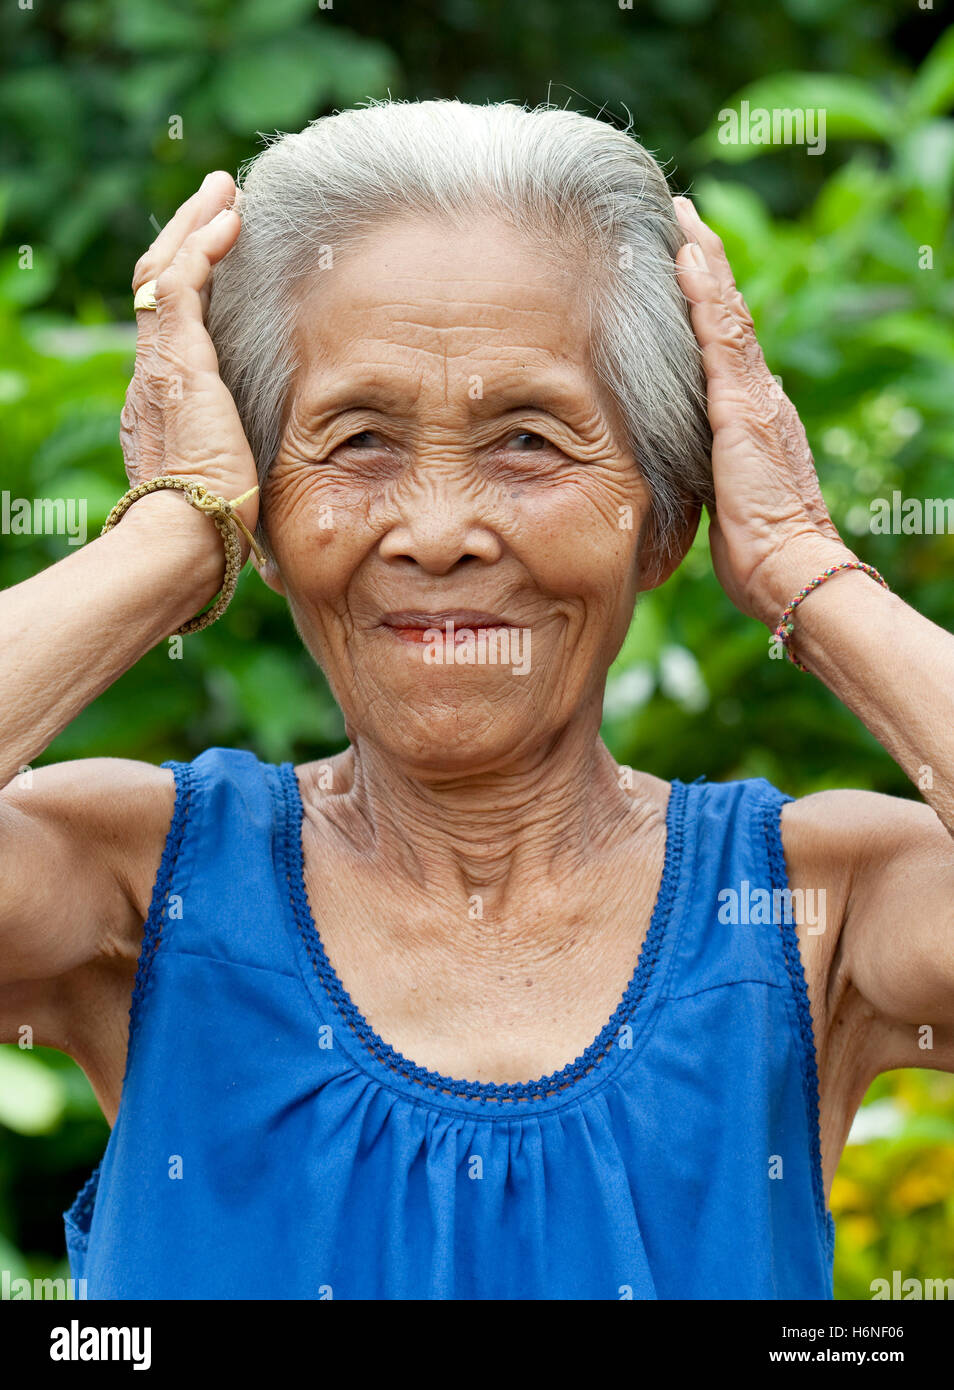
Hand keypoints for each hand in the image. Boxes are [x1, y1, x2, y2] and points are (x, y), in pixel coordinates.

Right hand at [120, 171, 258, 559]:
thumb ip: (246, 470)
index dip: (191, 285)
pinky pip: (178, 284)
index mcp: (163, 406)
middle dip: (187, 236)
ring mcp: (159, 366)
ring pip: (162, 273)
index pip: (170, 328)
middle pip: (157, 287)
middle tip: (219, 199)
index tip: (218, 257)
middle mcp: (151, 378)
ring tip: (224, 190)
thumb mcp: (235, 488)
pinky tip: (229, 221)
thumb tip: (275, 500)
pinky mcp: (177, 361)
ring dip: (194, 225)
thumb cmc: (217, 532)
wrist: (188, 538)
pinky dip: (202, 246)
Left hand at [673, 195, 853, 628]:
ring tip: (684, 217)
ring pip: (726, 315)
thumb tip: (696, 459)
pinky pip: (718, 338)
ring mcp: (753, 398)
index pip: (724, 347)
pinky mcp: (741, 408)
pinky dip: (703, 294)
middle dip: (706, 264)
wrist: (789, 567)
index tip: (685, 263)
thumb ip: (712, 466)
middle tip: (684, 217)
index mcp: (752, 416)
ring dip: (704, 262)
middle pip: (728, 317)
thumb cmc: (757, 548)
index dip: (707, 303)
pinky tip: (687, 258)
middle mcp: (758, 396)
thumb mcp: (722, 496)